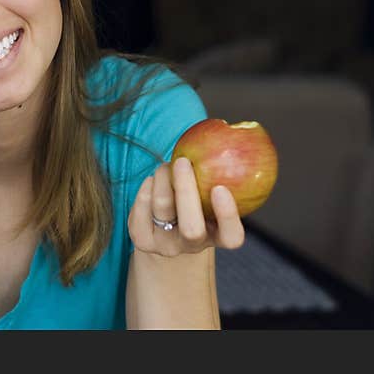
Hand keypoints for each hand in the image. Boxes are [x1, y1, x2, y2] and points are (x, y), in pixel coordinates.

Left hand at [127, 157, 244, 255]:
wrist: (166, 228)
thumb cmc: (197, 199)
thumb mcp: (211, 191)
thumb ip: (219, 171)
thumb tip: (225, 128)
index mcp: (219, 236)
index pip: (232, 237)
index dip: (228, 215)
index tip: (220, 188)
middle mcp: (193, 246)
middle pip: (192, 228)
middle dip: (186, 191)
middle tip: (183, 162)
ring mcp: (166, 246)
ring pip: (163, 209)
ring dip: (163, 178)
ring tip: (167, 165)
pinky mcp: (142, 240)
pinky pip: (141, 210)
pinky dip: (146, 188)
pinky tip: (152, 179)